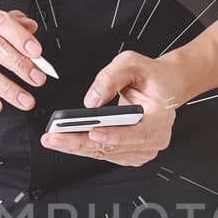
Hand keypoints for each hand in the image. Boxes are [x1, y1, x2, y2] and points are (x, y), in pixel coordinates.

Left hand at [40, 51, 190, 166]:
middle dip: (81, 142)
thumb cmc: (151, 76)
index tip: (92, 132)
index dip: (114, 135)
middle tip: (55, 137)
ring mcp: (143, 150)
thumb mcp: (132, 63)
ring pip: (106, 153)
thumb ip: (111, 78)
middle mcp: (155, 138)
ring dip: (77, 147)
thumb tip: (91, 100)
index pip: (138, 133)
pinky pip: (105, 154)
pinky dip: (84, 148)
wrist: (164, 86)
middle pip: (114, 147)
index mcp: (161, 117)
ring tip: (54, 139)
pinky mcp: (131, 154)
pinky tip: (66, 141)